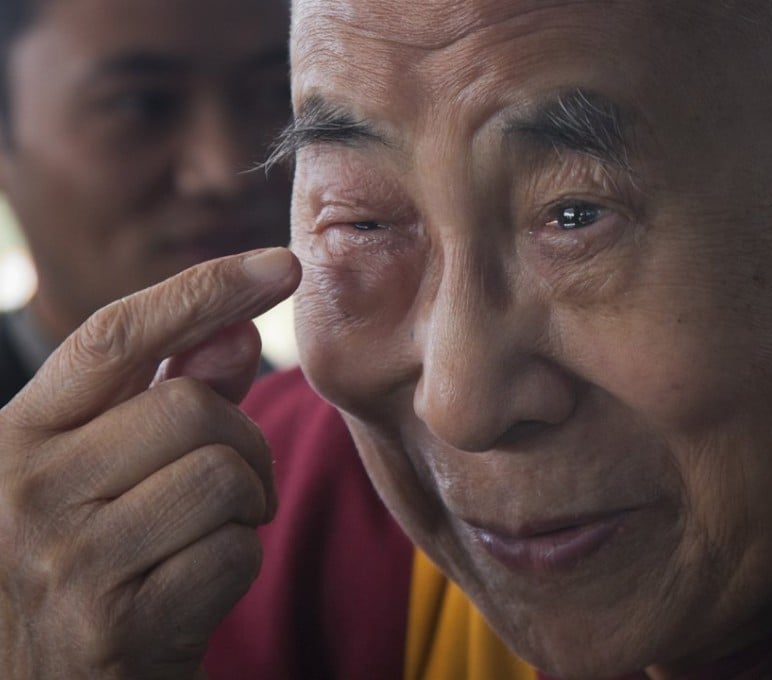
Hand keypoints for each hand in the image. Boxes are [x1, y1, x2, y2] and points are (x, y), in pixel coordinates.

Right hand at [0, 248, 299, 678]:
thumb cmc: (76, 569)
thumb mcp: (94, 477)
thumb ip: (161, 400)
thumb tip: (236, 331)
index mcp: (12, 440)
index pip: (113, 337)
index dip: (203, 290)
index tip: (279, 264)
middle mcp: (26, 492)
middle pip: (191, 408)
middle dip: (241, 438)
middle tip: (234, 479)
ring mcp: (68, 562)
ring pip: (222, 475)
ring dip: (247, 502)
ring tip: (211, 530)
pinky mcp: (118, 627)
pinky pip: (234, 553)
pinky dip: (239, 561)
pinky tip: (197, 585)